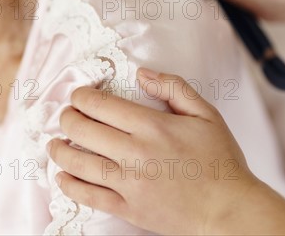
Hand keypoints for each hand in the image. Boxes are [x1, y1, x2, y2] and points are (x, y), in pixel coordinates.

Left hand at [46, 68, 284, 234]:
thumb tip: (141, 73)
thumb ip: (174, 87)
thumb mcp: (206, 114)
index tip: (77, 95)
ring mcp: (130, 183)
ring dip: (59, 150)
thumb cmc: (220, 161)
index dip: (81, 96)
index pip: (100, 104)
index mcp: (152, 126)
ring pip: (79, 162)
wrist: (230, 211)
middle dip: (66, 118)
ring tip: (53, 144)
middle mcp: (135, 153)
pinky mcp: (129, 208)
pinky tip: (61, 176)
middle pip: (82, 129)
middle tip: (65, 116)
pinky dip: (70, 186)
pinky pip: (90, 197)